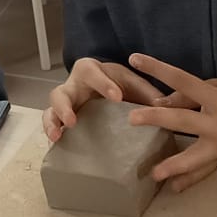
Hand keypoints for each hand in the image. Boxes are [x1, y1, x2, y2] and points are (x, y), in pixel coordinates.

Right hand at [43, 57, 182, 141]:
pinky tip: (56, 145)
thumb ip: (148, 93)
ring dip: (53, 122)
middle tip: (73, 121)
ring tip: (57, 136)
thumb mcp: (134, 83)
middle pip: (61, 92)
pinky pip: (51, 124)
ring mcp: (65, 103)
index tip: (116, 97)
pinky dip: (51, 133)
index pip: (94, 74)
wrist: (106, 87)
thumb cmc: (119, 83)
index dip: (104, 84)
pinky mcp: (63, 118)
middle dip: (65, 106)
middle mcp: (73, 85)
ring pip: (51, 109)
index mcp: (91, 70)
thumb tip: (165, 107)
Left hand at [120, 54, 216, 192]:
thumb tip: (164, 102)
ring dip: (173, 165)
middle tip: (132, 118)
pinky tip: (176, 188)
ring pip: (194, 157)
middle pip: (182, 121)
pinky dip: (191, 179)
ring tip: (153, 174)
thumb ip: (194, 95)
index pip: (182, 80)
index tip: (135, 59)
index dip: (158, 68)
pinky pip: (207, 170)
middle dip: (156, 118)